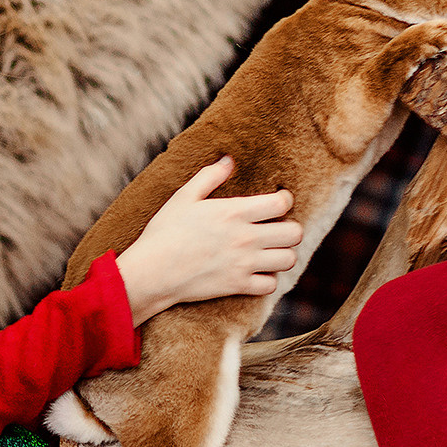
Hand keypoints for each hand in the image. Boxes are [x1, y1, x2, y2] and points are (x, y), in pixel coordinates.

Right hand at [114, 156, 304, 322]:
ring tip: (270, 251)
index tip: (278, 202)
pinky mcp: (238, 285)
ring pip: (289, 260)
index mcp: (234, 212)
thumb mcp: (184, 197)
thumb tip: (228, 160)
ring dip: (283, 255)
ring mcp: (244, 263)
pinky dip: (268, 280)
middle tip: (277, 229)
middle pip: (294, 233)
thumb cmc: (164, 231)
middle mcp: (245, 237)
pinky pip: (271, 285)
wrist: (152, 272)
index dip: (285, 200)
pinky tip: (257, 272)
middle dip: (290, 229)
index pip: (281, 203)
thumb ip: (209, 176)